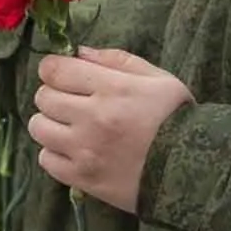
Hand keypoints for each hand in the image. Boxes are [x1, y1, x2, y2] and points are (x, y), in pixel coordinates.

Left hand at [28, 47, 192, 213]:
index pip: (54, 70)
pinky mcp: (82, 178)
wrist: (192, 169)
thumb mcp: (156, 77)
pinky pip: (46, 160)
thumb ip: (115, 60)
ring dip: (50, 123)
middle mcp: (92, 117)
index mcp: (111, 88)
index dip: (53, 68)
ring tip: (69, 126)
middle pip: (43, 97)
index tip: (62, 74)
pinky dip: (55, 153)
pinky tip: (73, 150)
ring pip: (38, 128)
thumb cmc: (176, 117)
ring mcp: (84, 150)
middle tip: (70, 101)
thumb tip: (78, 52)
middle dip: (53, 94)